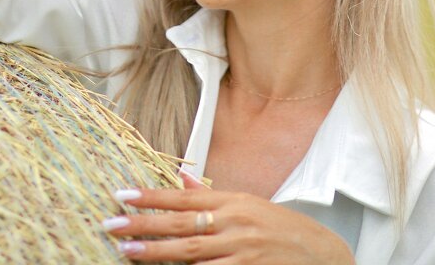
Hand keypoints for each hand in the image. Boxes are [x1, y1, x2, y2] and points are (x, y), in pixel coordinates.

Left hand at [102, 171, 354, 263]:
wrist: (323, 256)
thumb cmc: (283, 230)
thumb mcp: (249, 204)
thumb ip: (211, 195)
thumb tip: (180, 177)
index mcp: (234, 202)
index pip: (185, 196)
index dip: (152, 196)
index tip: (122, 195)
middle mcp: (236, 223)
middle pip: (182, 224)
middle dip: (143, 225)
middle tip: (111, 224)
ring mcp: (242, 251)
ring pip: (190, 253)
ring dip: (156, 252)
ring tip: (126, 252)